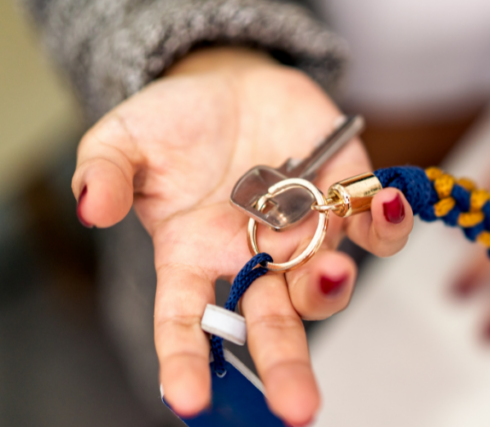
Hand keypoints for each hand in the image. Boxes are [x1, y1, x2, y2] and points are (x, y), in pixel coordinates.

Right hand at [72, 47, 413, 424]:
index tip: (189, 402)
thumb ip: (106, 173)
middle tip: (297, 407)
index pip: (188, 322)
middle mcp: (253, 258)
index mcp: (193, 257)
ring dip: (331, 288)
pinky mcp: (345, 196)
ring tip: (332, 273)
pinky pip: (374, 227)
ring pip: (325, 284)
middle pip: (273, 325)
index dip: (188, 362)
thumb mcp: (123, 140)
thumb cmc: (175, 124)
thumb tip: (92, 208)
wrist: (232, 85)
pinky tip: (383, 205)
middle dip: (286, 366)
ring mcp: (303, 233)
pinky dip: (386, 224)